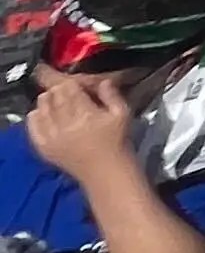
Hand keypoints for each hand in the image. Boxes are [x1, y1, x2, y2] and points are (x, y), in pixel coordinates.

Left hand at [24, 68, 130, 183]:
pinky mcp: (45, 148)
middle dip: (57, 90)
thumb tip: (102, 81)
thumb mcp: (122, 114)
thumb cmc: (116, 141)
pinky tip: (38, 113)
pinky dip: (34, 118)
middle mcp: (67, 125)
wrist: (104, 171)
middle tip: (62, 88)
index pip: (71, 90)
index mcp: (87, 115)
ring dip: (45, 101)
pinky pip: (34, 129)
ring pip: (43, 110)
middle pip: (55, 98)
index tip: (73, 83)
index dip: (69, 83)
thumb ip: (112, 95)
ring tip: (51, 97)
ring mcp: (53, 138)